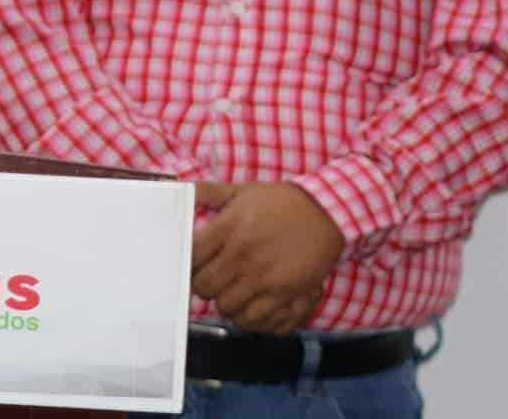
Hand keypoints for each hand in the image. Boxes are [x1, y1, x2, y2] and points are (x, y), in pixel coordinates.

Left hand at [191, 182, 344, 335]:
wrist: (325, 212)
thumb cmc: (280, 202)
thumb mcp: (243, 190)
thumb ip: (209, 192)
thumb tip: (183, 188)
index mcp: (227, 228)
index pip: (191, 257)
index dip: (187, 264)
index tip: (192, 264)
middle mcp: (241, 255)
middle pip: (204, 287)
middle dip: (203, 286)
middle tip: (212, 280)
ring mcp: (262, 277)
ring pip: (226, 306)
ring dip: (225, 302)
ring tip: (231, 292)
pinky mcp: (283, 294)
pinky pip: (254, 318)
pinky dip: (247, 316)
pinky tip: (249, 304)